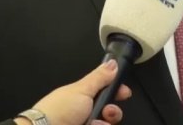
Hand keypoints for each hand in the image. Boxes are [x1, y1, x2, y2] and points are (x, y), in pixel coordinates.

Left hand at [15, 59, 131, 124]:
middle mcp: (83, 110)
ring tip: (98, 122)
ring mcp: (83, 122)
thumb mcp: (82, 89)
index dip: (115, 91)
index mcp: (81, 95)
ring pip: (106, 122)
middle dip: (113, 110)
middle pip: (108, 109)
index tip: (124, 92)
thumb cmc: (58, 111)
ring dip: (107, 121)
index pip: (104, 91)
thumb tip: (112, 63)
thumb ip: (99, 77)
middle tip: (108, 110)